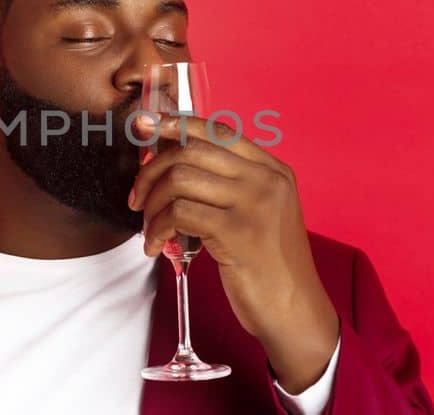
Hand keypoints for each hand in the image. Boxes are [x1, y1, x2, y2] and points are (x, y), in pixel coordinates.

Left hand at [129, 114, 338, 392]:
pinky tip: (156, 245)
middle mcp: (267, 179)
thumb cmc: (269, 265)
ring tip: (149, 228)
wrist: (295, 309)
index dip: (177, 124)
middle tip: (138, 198)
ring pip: (181, 178)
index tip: (145, 126)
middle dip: (152, 170)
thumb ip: (229, 187)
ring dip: (153, 203)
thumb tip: (172, 164)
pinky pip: (180, 213)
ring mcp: (254, 203)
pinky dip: (158, 228)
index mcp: (272, 169)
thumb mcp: (259, 214)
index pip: (219, 131)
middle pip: (192, 150)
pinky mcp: (238, 231)